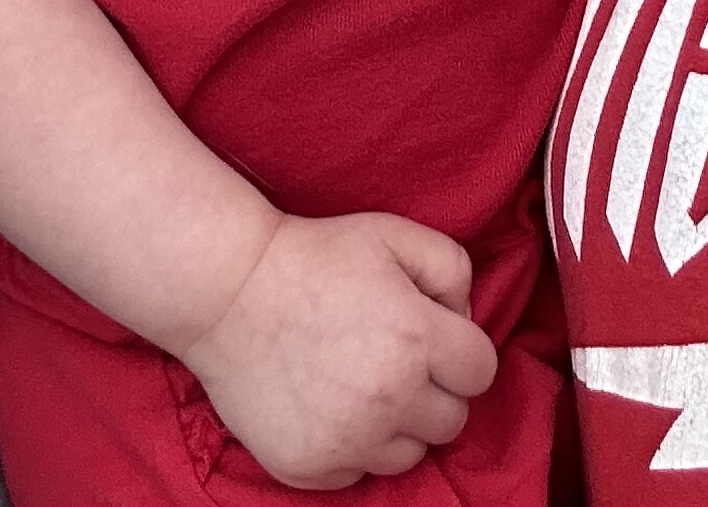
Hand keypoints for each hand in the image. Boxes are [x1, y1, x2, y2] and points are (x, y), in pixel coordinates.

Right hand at [173, 211, 497, 490]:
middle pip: (452, 421)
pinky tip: (325, 406)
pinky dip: (349, 448)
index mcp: (418, 341)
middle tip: (394, 362)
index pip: (481, 373)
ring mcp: (348, 441)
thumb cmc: (313, 255)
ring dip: (396, 426)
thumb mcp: (392, 234)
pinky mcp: (309, 467)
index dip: (461, 352)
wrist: (226, 291)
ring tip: (358, 385)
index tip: (431, 338)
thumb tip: (464, 316)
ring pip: (408, 456)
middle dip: (433, 392)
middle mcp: (390, 400)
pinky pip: (356, 474)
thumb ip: (452, 268)